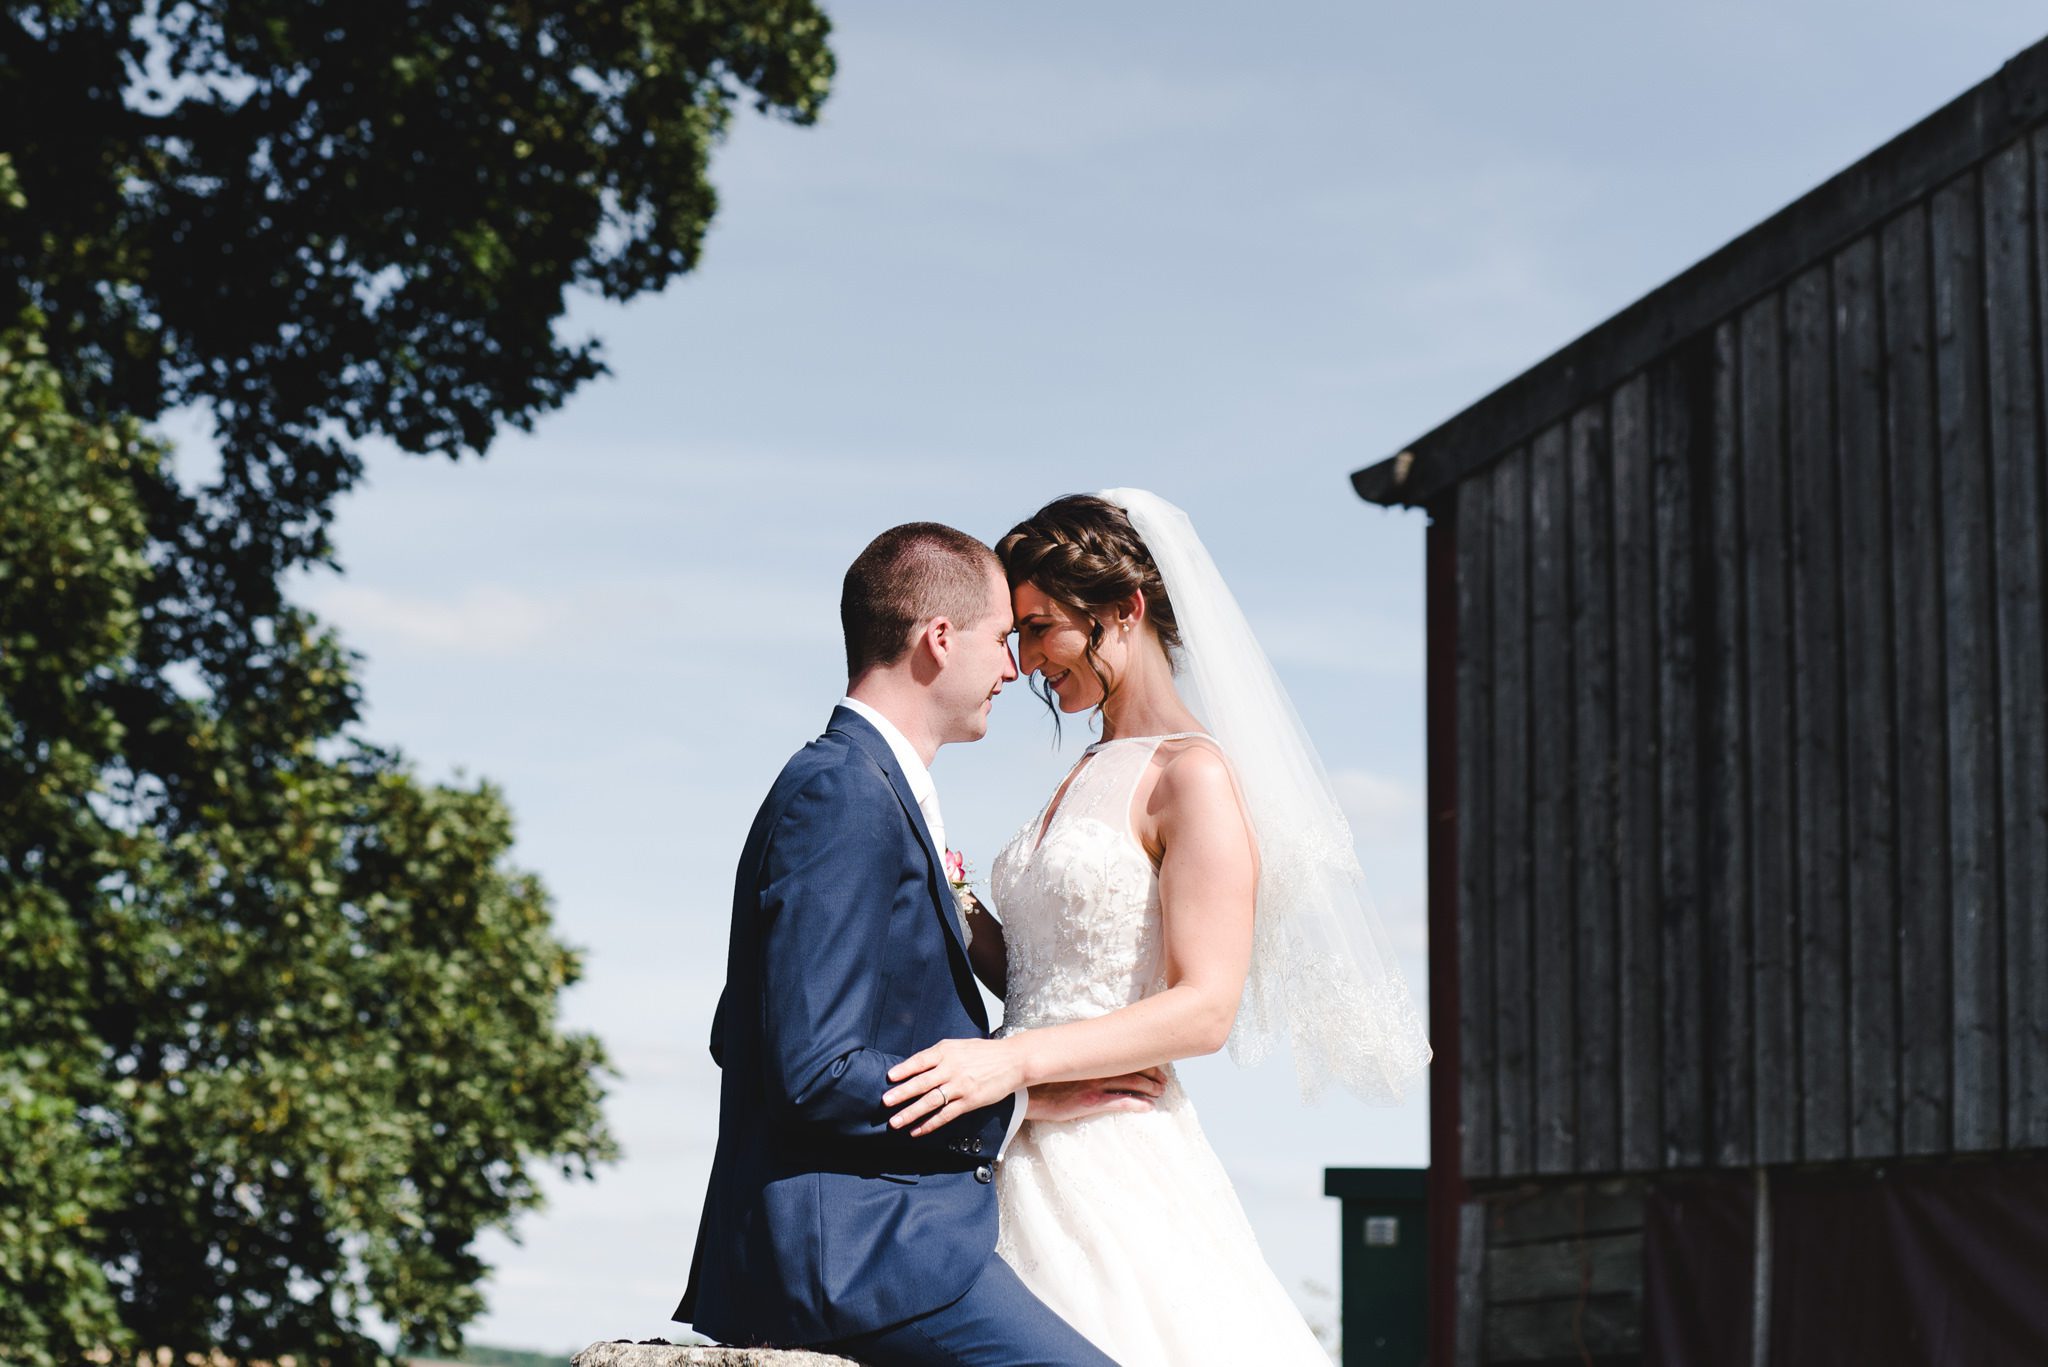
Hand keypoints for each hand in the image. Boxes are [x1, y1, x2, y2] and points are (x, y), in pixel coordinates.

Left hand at [883, 1037, 1026, 1136]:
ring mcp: (960, 1086)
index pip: (920, 1061)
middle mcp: (952, 1069)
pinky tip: (918, 1130)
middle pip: (922, 1082)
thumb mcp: (960, 1046)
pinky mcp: (969, 1101)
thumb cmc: (985, 1053)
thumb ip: (939, 1055)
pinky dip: (930, 1124)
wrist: (1013, 1061)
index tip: (889, 1077)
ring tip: (896, 1121)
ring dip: (911, 1112)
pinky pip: (946, 1115)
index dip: (904, 1069)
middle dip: (901, 1093)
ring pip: (931, 1101)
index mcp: (947, 1051)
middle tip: (885, 1102)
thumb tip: (916, 1065)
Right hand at [1026, 1068, 1168, 1122]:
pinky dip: (1138, 1104)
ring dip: (1150, 1089)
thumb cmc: (1041, 1079)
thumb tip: (1087, 1057)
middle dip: (1152, 1075)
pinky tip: (1148, 1107)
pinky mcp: (1091, 1101)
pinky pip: (1121, 1102)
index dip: (1142, 1060)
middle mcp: (1097, 1068)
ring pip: (1133, 1084)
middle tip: (1163, 1081)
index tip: (1153, 1065)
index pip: (1124, 1055)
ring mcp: (1095, 1084)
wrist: (1025, 1090)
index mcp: (1091, 1058)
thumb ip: (1078, 1060)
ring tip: (1160, 1093)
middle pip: (1134, 1068)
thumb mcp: (1063, 1064)